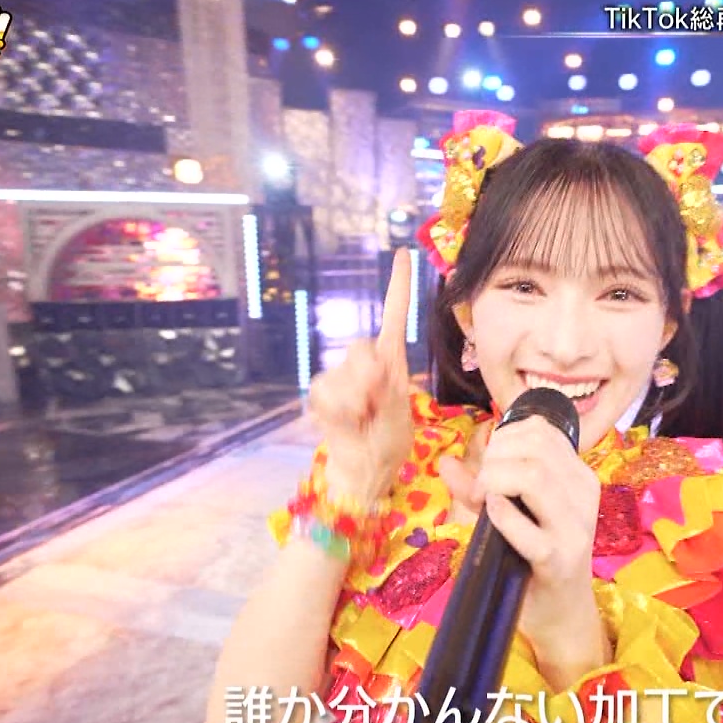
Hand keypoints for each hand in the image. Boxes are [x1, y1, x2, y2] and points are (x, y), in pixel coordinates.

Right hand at [306, 249, 414, 503]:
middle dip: (369, 378)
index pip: (395, 315)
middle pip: (360, 348)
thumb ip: (386, 389)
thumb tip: (367, 369)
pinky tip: (349, 422)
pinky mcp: (322, 392)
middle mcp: (364, 361)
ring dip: (356, 402)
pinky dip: (340, 411)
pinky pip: (326, 393)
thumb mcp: (400, 415)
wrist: (366, 468)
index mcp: (391, 359)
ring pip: (342, 374)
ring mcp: (339, 376)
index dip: (398, 285)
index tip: (401, 254)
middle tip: (376, 406)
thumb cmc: (390, 440)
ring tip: (365, 420)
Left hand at [440, 415, 602, 651]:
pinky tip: (491, 515)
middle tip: (480, 489)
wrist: (561, 614)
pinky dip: (501, 515)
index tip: (487, 466)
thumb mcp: (512, 515)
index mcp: (578, 476)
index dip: (503, 438)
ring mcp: (574, 528)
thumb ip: (481, 487)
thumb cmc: (535, 559)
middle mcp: (583, 495)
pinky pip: (527, 528)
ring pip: (534, 476)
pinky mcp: (559, 559)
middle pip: (536, 447)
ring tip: (483, 502)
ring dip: (495, 482)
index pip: (541, 430)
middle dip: (494, 459)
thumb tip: (445, 462)